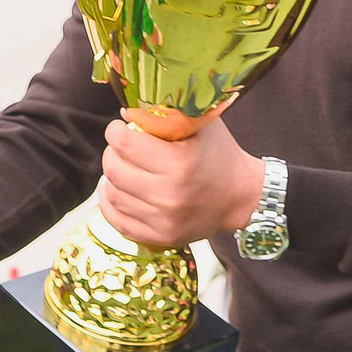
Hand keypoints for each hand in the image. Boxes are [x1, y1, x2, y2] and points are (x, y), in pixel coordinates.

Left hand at [99, 113, 262, 250]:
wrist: (241, 197)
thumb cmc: (220, 155)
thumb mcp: (201, 125)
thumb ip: (167, 114)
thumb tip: (126, 113)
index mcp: (179, 164)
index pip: (124, 144)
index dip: (116, 132)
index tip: (120, 128)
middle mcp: (169, 196)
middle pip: (114, 169)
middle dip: (112, 152)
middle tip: (121, 147)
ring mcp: (164, 221)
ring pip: (112, 195)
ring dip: (111, 178)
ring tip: (122, 167)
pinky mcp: (161, 238)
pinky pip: (118, 221)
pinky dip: (110, 204)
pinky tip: (117, 190)